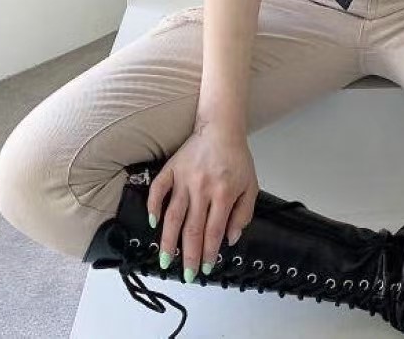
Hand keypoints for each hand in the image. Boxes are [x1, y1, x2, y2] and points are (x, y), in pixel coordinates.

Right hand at [146, 117, 258, 281]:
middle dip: (188, 255)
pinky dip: (153, 207)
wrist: (221, 129)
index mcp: (224, 193)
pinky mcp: (171, 169)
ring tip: (165, 260)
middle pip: (193, 229)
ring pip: (173, 216)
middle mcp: (202, 188)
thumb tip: (230, 238)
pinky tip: (153, 224)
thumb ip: (243, 213)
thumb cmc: (237, 158)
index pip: (214, 231)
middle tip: (186, 274)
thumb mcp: (251, 185)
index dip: (208, 252)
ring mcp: (184, 179)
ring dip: (168, 241)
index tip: (204, 268)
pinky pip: (158, 190)